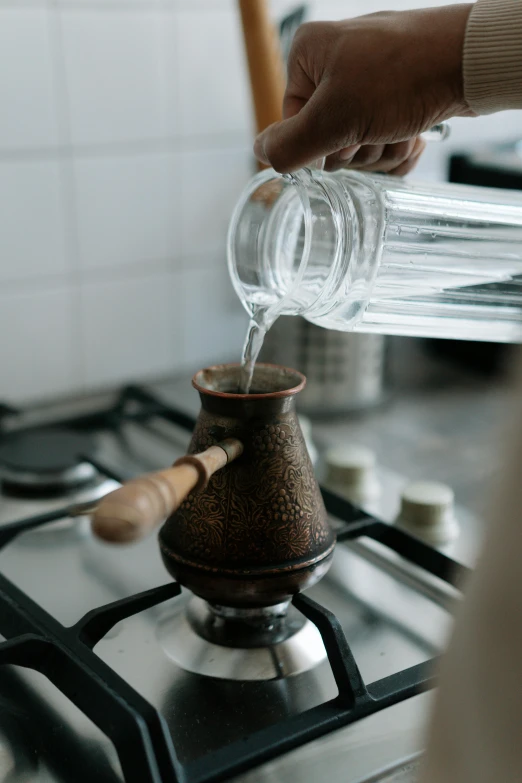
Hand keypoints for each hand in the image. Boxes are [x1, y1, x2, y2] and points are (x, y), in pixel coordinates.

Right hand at [254, 5, 473, 173]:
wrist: (466, 62)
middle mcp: (335, 63)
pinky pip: (384, 139)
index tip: (345, 135)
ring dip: (382, 150)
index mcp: (308, 56)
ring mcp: (368, 79)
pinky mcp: (396, 94)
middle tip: (377, 129)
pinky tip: (413, 133)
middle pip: (328, 139)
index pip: (293, 124)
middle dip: (356, 149)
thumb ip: (290, 145)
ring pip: (359, 144)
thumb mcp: (333, 119)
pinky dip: (399, 146)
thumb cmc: (401, 77)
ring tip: (400, 126)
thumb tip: (260, 154)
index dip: (321, 143)